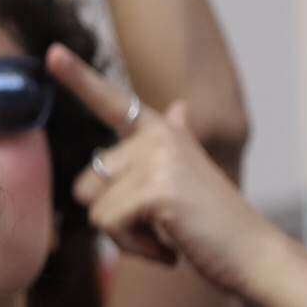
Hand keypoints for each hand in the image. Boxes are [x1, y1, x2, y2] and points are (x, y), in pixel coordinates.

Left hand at [50, 45, 283, 297]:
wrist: (253, 254)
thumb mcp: (189, 177)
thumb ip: (174, 142)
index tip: (52, 53)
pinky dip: (133, 246)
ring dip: (123, 234)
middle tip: (163, 221)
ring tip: (168, 230)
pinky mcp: (156, 189)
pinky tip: (170, 246)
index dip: (78, 77)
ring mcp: (158, 159)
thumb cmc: (213, 223)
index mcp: (162, 132)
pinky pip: (108, 224)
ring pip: (94, 207)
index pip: (112, 101)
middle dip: (114, 215)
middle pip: (87, 182)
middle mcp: (159, 136)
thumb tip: (178, 108)